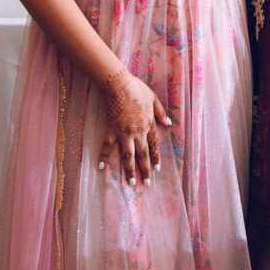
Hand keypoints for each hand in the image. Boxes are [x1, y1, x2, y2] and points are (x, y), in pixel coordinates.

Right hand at [97, 67, 172, 186]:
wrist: (119, 85)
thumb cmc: (137, 89)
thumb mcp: (153, 99)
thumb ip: (161, 112)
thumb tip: (169, 123)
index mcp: (148, 125)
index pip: (154, 146)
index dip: (156, 158)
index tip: (157, 169)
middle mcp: (137, 133)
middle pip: (142, 155)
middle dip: (145, 170)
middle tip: (146, 184)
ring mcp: (124, 133)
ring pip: (127, 156)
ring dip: (129, 170)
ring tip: (130, 182)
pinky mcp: (111, 130)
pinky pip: (107, 146)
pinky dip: (103, 156)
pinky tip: (100, 167)